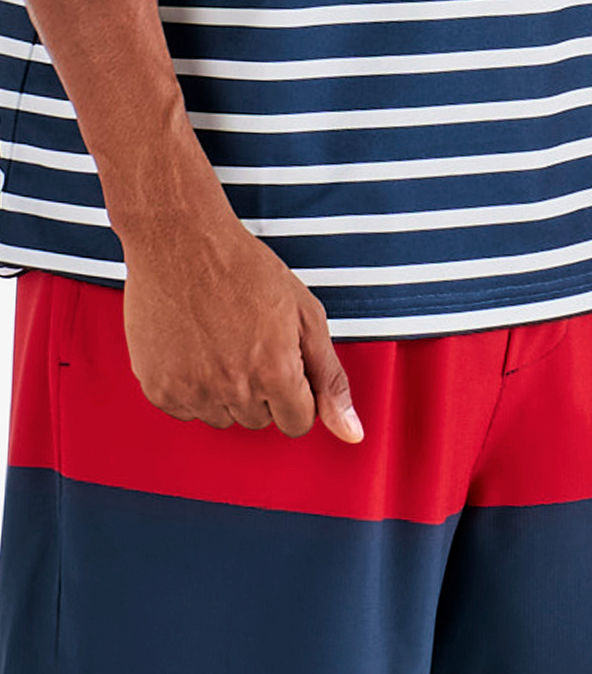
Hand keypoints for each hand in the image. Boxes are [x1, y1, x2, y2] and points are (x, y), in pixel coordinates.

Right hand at [122, 178, 363, 443]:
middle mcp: (233, 389)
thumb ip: (330, 378)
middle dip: (260, 388)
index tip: (280, 360)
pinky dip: (189, 385)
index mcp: (275, 373)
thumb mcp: (305, 314)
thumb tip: (352, 434)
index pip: (297, 422)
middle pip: (259, 420)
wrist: (180, 239)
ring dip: (224, 390)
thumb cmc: (243, 268)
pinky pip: (183, 409)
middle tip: (247, 339)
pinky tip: (193, 346)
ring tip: (219, 339)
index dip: (295, 389)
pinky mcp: (158, 387)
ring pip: (221, 417)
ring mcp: (192, 390)